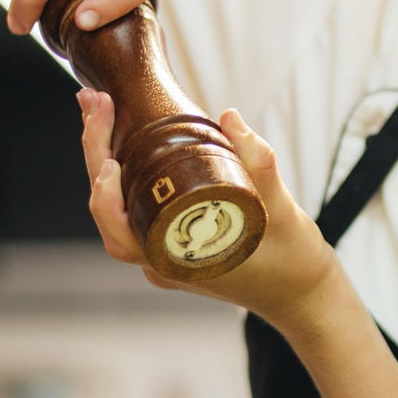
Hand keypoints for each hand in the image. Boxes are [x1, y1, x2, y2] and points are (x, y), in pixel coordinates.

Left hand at [77, 90, 337, 330]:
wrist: (303, 294)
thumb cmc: (293, 263)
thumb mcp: (282, 212)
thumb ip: (258, 166)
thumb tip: (229, 117)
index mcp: (177, 263)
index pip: (120, 232)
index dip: (106, 196)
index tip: (109, 160)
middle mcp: (161, 262)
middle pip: (109, 212)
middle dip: (96, 153)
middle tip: (95, 102)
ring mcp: (164, 254)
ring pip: (118, 208)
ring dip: (104, 160)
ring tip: (101, 111)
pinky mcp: (172, 242)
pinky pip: (136, 208)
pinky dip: (124, 174)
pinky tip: (124, 138)